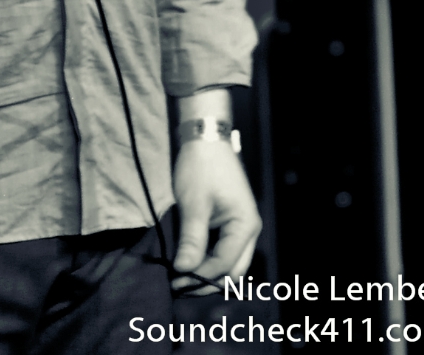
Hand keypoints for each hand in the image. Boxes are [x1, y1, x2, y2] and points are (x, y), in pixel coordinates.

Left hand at [172, 139, 261, 292]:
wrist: (204, 136)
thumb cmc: (201, 167)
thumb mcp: (194, 204)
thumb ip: (192, 240)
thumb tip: (184, 271)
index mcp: (245, 226)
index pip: (224, 265)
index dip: (199, 277)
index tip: (174, 282)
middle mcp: (248, 230)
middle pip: (231, 270)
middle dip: (206, 281)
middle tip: (177, 286)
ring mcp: (240, 226)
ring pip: (228, 262)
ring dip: (206, 272)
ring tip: (180, 277)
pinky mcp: (229, 221)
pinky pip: (222, 249)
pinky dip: (206, 258)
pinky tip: (187, 260)